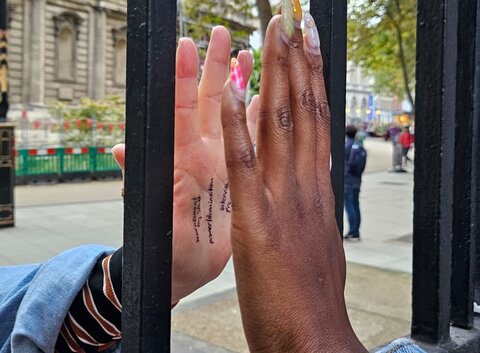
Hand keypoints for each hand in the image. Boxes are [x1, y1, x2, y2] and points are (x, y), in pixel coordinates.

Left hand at [113, 27, 258, 303]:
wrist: (186, 268)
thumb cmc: (165, 247)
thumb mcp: (152, 218)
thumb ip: (138, 184)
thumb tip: (118, 149)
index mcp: (178, 160)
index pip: (178, 111)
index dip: (181, 80)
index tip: (185, 47)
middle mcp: (200, 152)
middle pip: (207, 101)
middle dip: (214, 66)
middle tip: (221, 33)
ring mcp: (221, 161)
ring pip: (231, 114)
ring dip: (239, 85)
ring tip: (247, 55)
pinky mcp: (239, 174)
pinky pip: (251, 139)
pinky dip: (259, 118)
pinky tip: (268, 98)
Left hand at [221, 15, 365, 352]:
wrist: (313, 333)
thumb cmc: (312, 290)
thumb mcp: (318, 238)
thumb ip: (312, 204)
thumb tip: (312, 183)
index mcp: (318, 190)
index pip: (319, 122)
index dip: (315, 81)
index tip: (312, 47)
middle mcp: (306, 186)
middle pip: (304, 113)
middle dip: (298, 63)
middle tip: (293, 21)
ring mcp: (283, 200)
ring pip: (280, 126)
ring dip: (274, 77)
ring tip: (271, 36)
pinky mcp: (256, 219)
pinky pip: (245, 164)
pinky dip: (238, 125)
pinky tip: (230, 91)